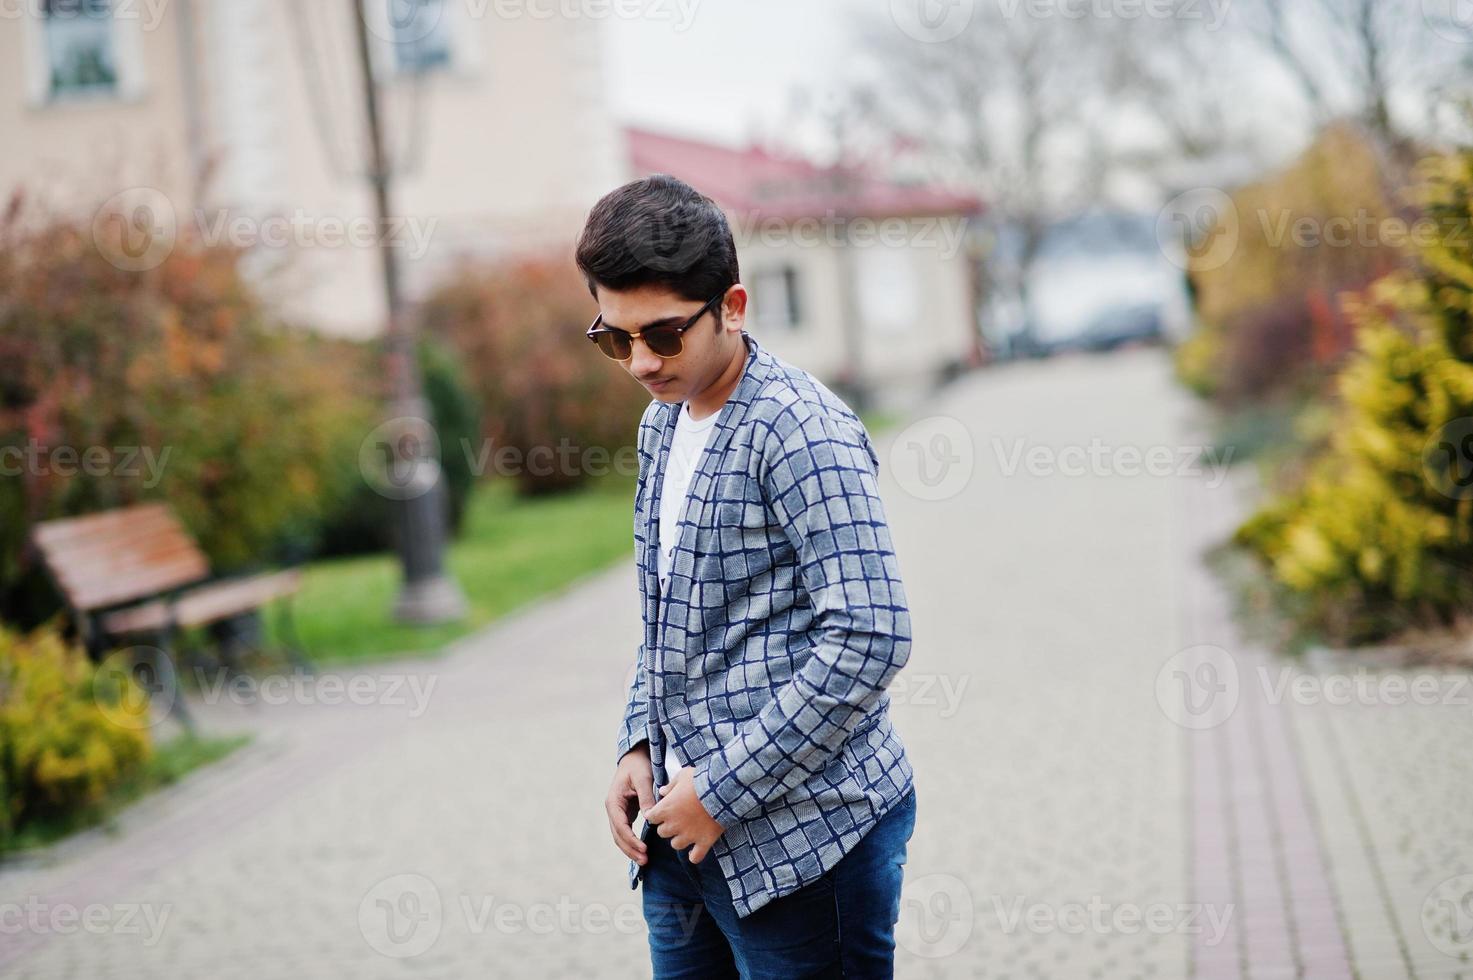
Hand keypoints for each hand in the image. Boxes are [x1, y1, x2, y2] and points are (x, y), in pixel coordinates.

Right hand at [606, 743, 655, 865]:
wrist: (635, 757)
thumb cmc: (639, 765)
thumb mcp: (644, 778)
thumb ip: (646, 797)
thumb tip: (650, 817)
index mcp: (613, 801)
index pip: (620, 825)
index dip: (631, 839)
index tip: (643, 848)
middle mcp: (613, 809)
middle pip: (618, 835)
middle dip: (630, 849)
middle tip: (644, 861)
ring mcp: (618, 812)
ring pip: (621, 836)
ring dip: (631, 849)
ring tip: (644, 861)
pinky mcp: (626, 814)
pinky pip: (626, 832)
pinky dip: (633, 842)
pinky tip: (642, 851)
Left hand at [646, 768, 724, 863]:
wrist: (722, 791)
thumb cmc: (700, 781)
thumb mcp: (683, 775)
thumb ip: (670, 785)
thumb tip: (662, 791)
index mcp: (666, 808)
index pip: (651, 817)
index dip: (655, 814)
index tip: (661, 811)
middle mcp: (674, 825)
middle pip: (662, 832)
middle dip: (667, 827)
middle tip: (676, 820)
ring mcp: (689, 835)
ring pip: (675, 845)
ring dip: (679, 839)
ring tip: (686, 833)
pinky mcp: (704, 841)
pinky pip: (695, 857)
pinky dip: (694, 856)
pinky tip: (695, 851)